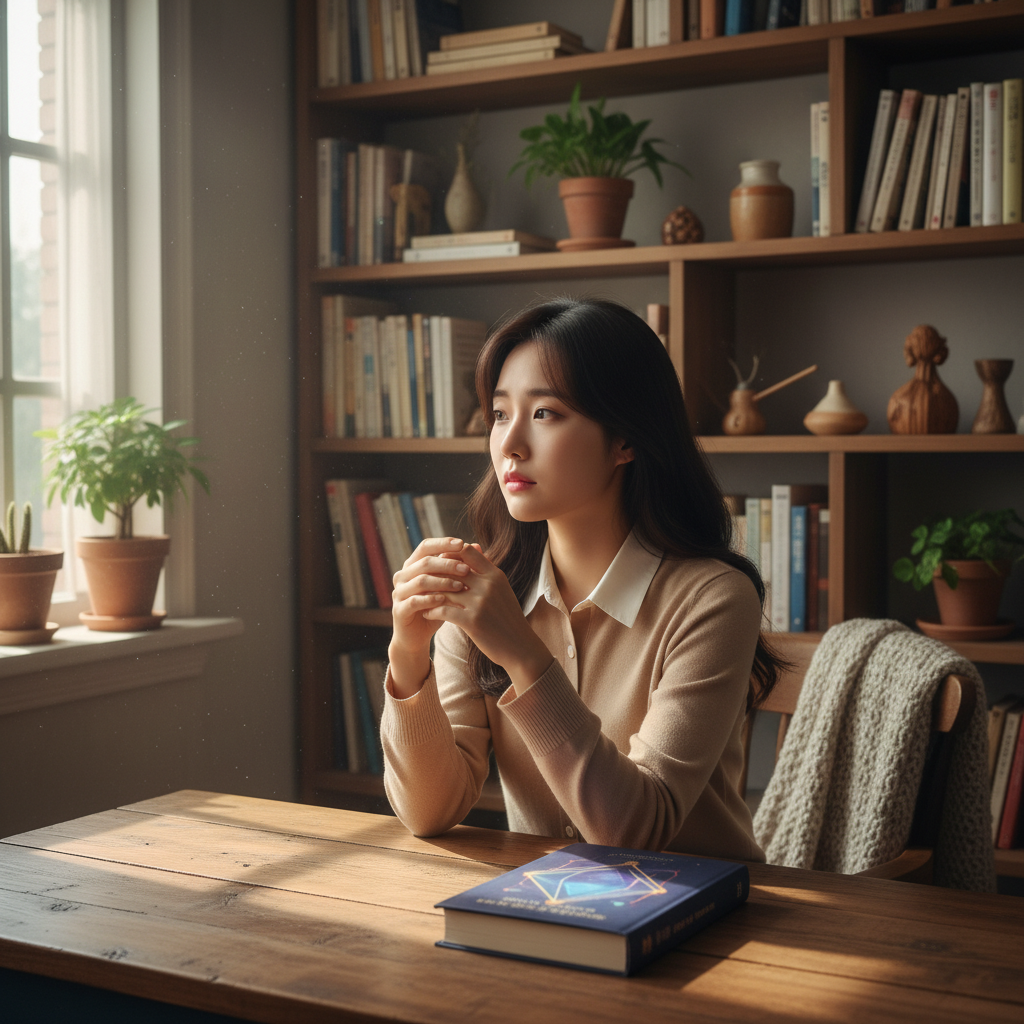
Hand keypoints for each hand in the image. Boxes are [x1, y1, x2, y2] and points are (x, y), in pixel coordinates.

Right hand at [389, 537, 472, 696]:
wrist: (417, 636)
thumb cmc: (435, 606)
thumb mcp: (449, 585)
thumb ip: (459, 566)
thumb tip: (478, 546)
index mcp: (412, 565)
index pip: (425, 546)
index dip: (443, 543)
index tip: (462, 543)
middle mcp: (402, 575)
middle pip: (424, 562)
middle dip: (447, 564)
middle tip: (466, 569)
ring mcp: (398, 592)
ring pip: (420, 581)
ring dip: (442, 582)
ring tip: (461, 586)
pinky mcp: (398, 610)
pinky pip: (414, 601)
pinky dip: (430, 599)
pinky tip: (445, 600)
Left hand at [421, 542, 552, 695]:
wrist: (520, 646)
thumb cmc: (507, 617)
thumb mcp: (501, 589)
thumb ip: (485, 569)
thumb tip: (471, 547)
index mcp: (495, 575)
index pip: (467, 551)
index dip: (449, 553)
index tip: (437, 562)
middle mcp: (488, 585)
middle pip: (452, 569)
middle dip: (435, 573)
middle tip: (420, 579)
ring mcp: (480, 603)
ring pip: (445, 590)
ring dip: (430, 593)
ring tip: (420, 597)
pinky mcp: (473, 621)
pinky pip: (444, 610)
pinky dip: (432, 611)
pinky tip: (426, 613)